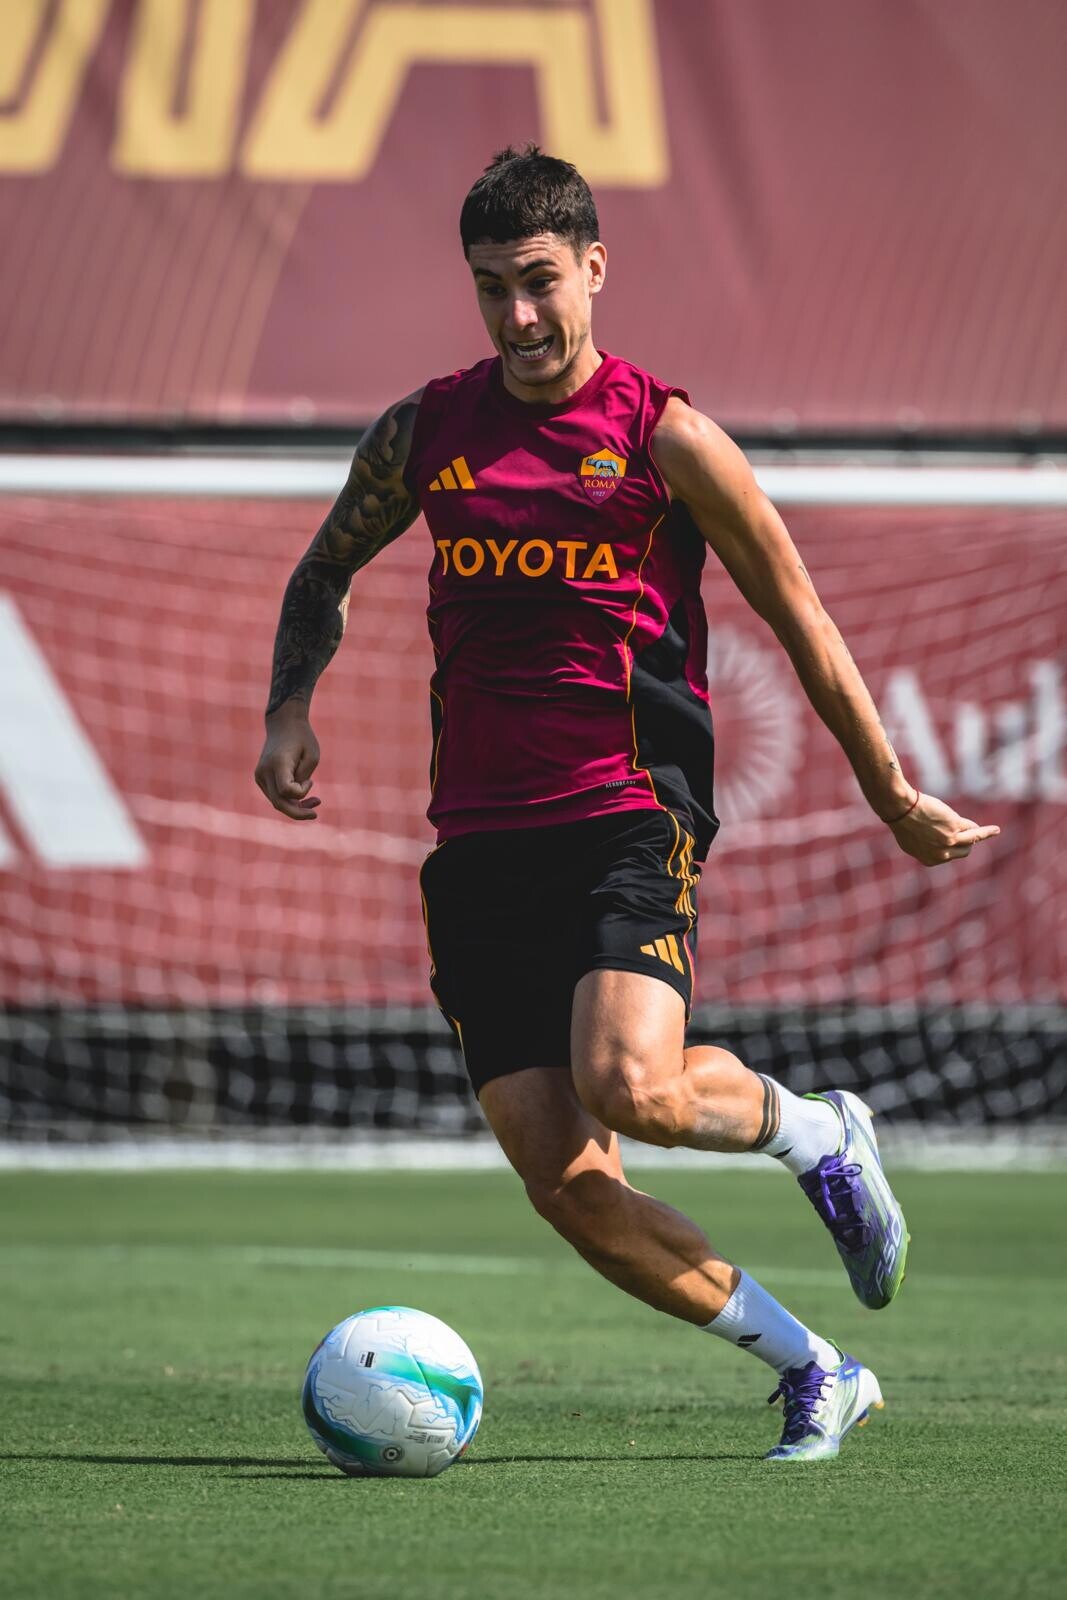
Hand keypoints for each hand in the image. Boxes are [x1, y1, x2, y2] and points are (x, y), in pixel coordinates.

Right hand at [255, 702, 321, 820]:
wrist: (283, 723)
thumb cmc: (302, 738)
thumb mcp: (312, 756)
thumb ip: (304, 778)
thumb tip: (294, 797)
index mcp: (278, 763)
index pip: (286, 790)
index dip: (302, 792)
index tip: (311, 781)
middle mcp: (264, 771)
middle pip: (279, 803)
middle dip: (298, 812)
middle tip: (315, 814)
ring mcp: (260, 776)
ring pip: (276, 801)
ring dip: (295, 806)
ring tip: (315, 802)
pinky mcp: (260, 778)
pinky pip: (275, 795)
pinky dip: (288, 799)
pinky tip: (303, 795)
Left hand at [887, 790, 999, 865]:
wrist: (900, 807)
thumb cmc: (904, 819)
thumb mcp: (913, 840)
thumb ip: (927, 846)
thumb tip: (943, 846)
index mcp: (928, 860)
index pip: (948, 856)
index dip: (952, 845)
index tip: (955, 839)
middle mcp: (940, 854)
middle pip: (963, 851)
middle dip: (966, 841)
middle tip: (965, 830)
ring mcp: (949, 842)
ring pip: (971, 841)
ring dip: (982, 836)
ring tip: (993, 832)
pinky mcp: (955, 828)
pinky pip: (973, 829)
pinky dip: (986, 831)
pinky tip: (995, 830)